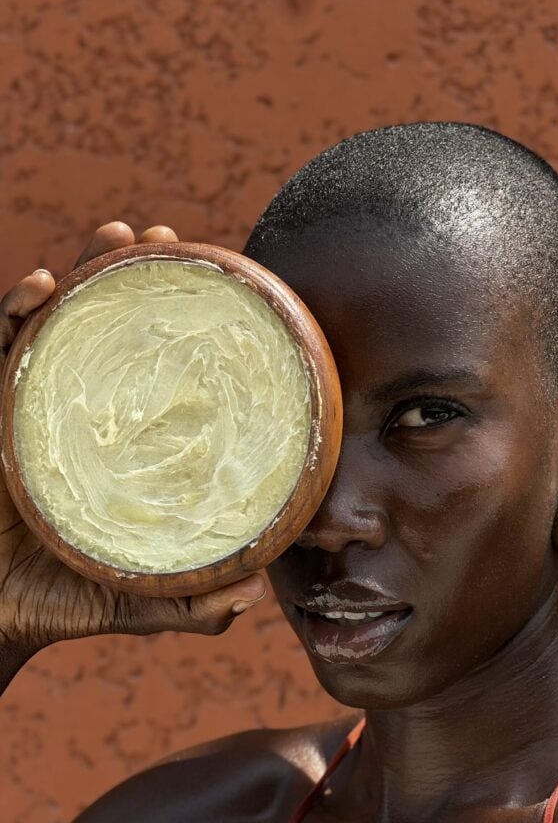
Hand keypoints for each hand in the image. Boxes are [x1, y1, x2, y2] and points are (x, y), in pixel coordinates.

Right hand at [0, 222, 265, 683]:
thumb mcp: (133, 600)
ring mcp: (37, 407)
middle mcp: (85, 415)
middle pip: (111, 330)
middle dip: (134, 275)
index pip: (156, 371)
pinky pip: (2, 350)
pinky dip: (15, 314)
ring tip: (113, 238)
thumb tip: (249, 596)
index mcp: (126, 446)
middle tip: (164, 238)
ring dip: (83, 272)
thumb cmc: (61, 599)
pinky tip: (36, 288)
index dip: (182, 326)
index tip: (217, 282)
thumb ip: (186, 603)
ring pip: (61, 324)